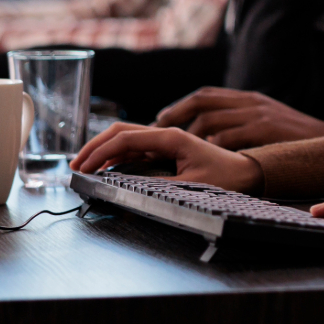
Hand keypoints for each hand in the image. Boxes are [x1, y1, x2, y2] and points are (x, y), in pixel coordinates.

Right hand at [70, 122, 263, 192]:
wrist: (248, 173)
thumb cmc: (225, 177)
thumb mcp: (190, 185)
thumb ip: (157, 187)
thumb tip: (125, 191)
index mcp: (170, 138)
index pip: (126, 138)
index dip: (100, 152)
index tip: (81, 168)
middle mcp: (166, 135)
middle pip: (122, 133)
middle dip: (96, 147)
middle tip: (75, 166)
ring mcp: (166, 142)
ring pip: (127, 140)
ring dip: (104, 152)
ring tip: (85, 168)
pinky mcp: (168, 151)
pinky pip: (136, 150)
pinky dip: (117, 158)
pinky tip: (106, 169)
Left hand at [155, 87, 323, 148]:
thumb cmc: (293, 136)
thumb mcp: (266, 118)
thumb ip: (242, 119)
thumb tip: (210, 133)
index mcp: (248, 98)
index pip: (206, 94)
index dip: (181, 105)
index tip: (162, 117)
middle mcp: (249, 102)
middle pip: (202, 102)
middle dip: (176, 114)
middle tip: (158, 131)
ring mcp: (257, 115)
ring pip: (211, 120)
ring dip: (191, 134)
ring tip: (179, 149)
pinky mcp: (264, 130)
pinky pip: (229, 138)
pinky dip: (213, 148)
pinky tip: (206, 159)